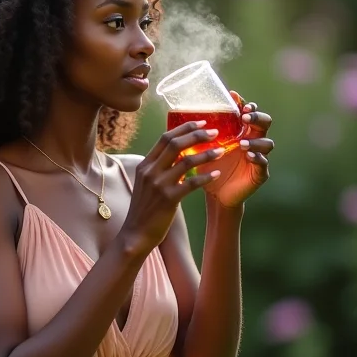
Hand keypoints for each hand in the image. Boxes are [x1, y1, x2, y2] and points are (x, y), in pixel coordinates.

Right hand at [122, 121, 223, 250]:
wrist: (135, 234)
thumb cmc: (144, 210)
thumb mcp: (146, 185)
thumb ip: (159, 169)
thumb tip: (178, 156)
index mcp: (145, 166)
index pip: (165, 138)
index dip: (184, 128)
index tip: (202, 123)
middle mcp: (150, 172)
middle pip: (175, 144)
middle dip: (197, 135)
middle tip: (215, 132)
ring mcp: (159, 185)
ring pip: (186, 161)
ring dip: (206, 154)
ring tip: (221, 151)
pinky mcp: (168, 199)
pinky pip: (191, 183)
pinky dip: (205, 177)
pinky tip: (216, 175)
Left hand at [199, 91, 273, 208]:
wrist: (213, 194)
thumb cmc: (208, 169)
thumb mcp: (203, 148)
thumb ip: (200, 134)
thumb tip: (182, 115)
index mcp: (241, 132)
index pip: (250, 113)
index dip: (247, 105)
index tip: (236, 98)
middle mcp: (253, 141)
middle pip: (265, 123)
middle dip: (257, 118)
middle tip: (244, 117)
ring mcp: (259, 157)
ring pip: (267, 143)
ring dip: (256, 140)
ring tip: (242, 143)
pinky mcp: (259, 174)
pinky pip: (263, 163)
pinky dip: (257, 158)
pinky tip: (248, 156)